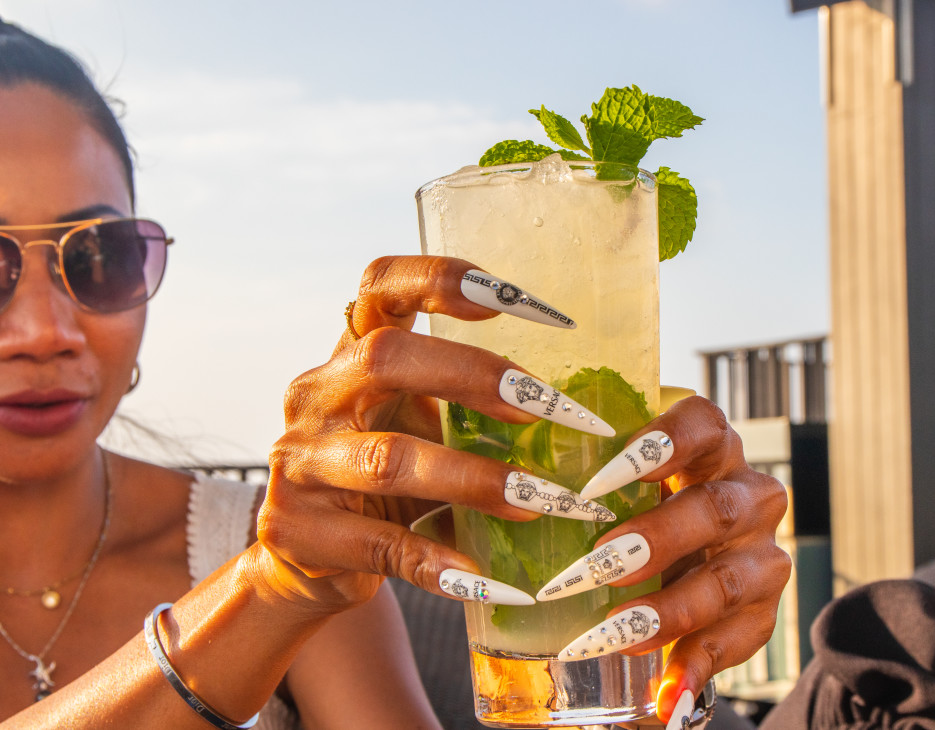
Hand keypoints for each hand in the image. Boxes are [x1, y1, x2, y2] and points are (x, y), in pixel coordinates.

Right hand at [256, 255, 605, 613]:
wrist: (306, 558)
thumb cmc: (385, 475)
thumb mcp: (417, 422)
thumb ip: (469, 406)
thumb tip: (580, 416)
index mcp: (351, 352)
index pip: (381, 284)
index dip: (443, 278)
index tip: (517, 299)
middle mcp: (317, 394)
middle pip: (386, 358)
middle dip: (476, 377)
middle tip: (549, 406)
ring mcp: (301, 462)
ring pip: (390, 460)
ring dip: (476, 479)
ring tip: (542, 500)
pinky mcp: (299, 530)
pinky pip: (383, 545)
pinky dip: (442, 561)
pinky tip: (490, 580)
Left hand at [550, 397, 790, 724]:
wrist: (688, 554)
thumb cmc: (634, 503)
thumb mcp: (616, 478)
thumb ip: (579, 466)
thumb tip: (498, 472)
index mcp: (710, 448)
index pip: (704, 424)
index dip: (665, 444)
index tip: (604, 475)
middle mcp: (746, 494)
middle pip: (715, 508)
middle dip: (657, 539)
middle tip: (599, 564)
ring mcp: (759, 553)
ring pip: (728, 580)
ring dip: (669, 609)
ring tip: (616, 633)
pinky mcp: (761, 609)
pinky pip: (737, 640)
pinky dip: (697, 665)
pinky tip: (665, 692)